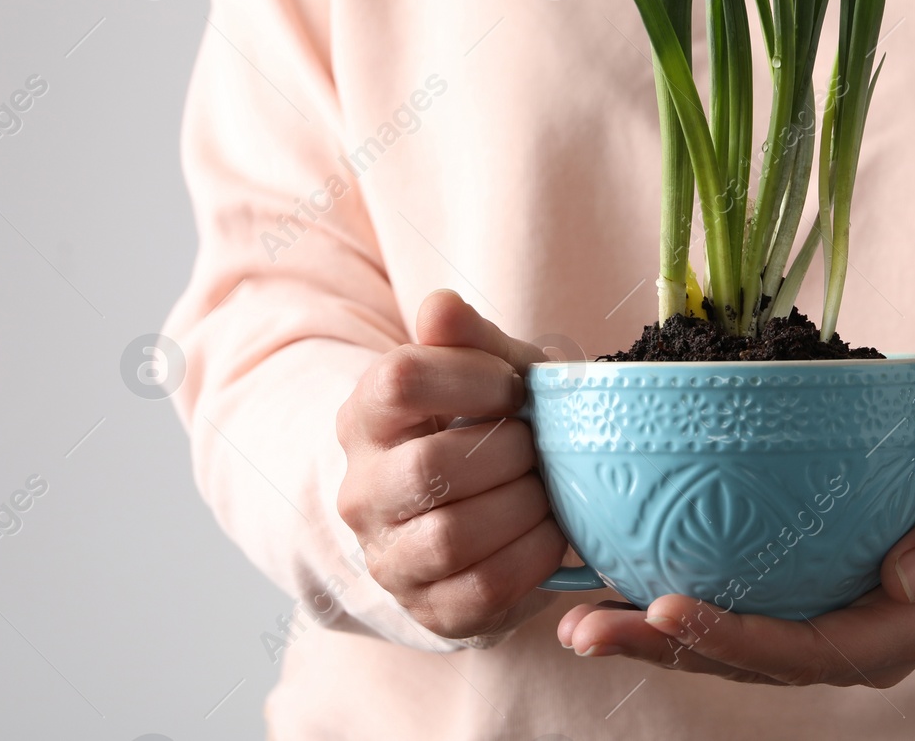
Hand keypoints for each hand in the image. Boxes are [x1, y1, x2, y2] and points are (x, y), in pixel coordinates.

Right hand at [336, 290, 567, 639]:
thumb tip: (441, 307)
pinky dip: (533, 557)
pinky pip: (483, 589)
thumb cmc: (487, 427)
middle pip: (430, 467)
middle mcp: (361, 490)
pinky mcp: (428, 607)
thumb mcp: (487, 373)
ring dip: (522, 508)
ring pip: (452, 536)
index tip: (515, 388)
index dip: (474, 378)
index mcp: (366, 416)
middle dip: (508, 452)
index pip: (400, 380)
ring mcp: (388, 556)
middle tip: (538, 446)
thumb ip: (468, 338)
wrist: (480, 515)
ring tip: (547, 490)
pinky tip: (553, 533)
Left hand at [555, 416, 914, 685]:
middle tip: (589, 625)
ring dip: (653, 640)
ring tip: (578, 620)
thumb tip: (906, 576)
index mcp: (901, 632)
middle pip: (751, 662)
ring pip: (731, 652)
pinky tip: (613, 589)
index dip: (735, 639)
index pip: (806, 651)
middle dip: (667, 650)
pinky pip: (734, 619)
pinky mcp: (801, 605)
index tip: (669, 605)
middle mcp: (854, 648)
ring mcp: (824, 632)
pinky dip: (674, 613)